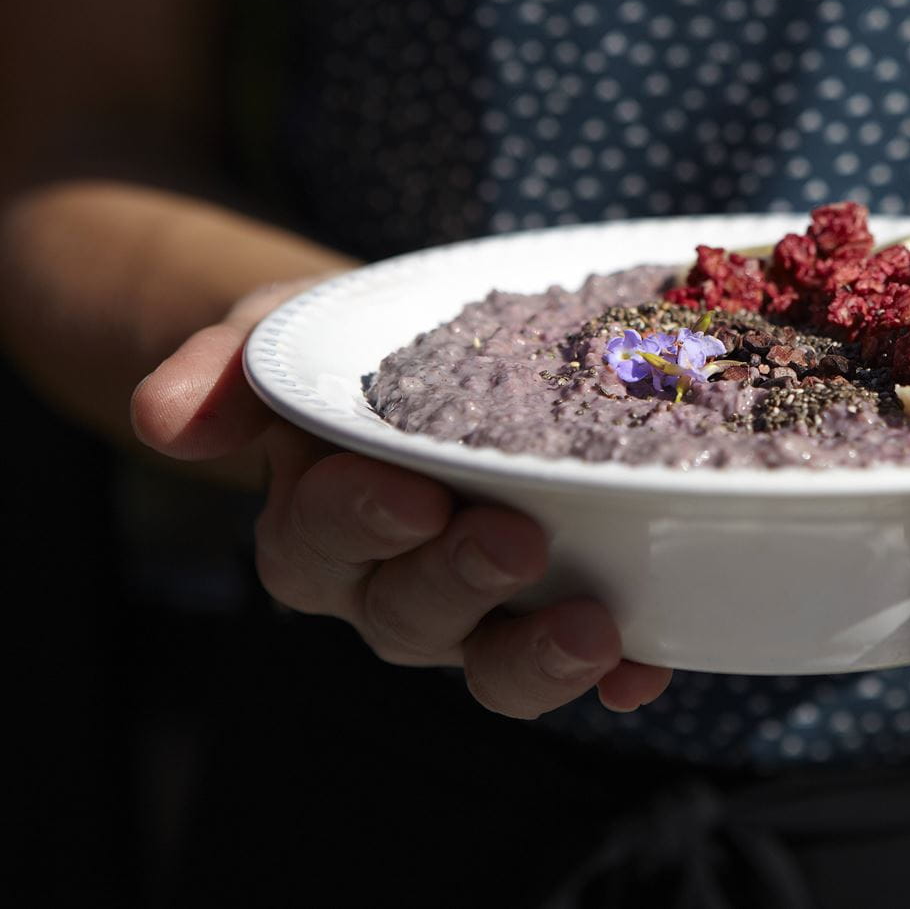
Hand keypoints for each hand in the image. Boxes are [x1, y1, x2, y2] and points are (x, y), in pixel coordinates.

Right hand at [131, 279, 671, 716]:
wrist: (431, 362)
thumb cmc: (347, 353)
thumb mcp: (281, 335)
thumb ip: (225, 371)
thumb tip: (161, 418)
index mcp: (316, 530)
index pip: (320, 542)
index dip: (362, 523)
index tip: (415, 493)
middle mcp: (391, 588)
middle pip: (408, 614)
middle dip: (461, 583)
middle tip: (519, 542)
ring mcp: (475, 615)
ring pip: (491, 663)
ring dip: (538, 658)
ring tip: (595, 632)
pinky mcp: (551, 614)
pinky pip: (584, 664)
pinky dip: (619, 673)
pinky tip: (649, 669)